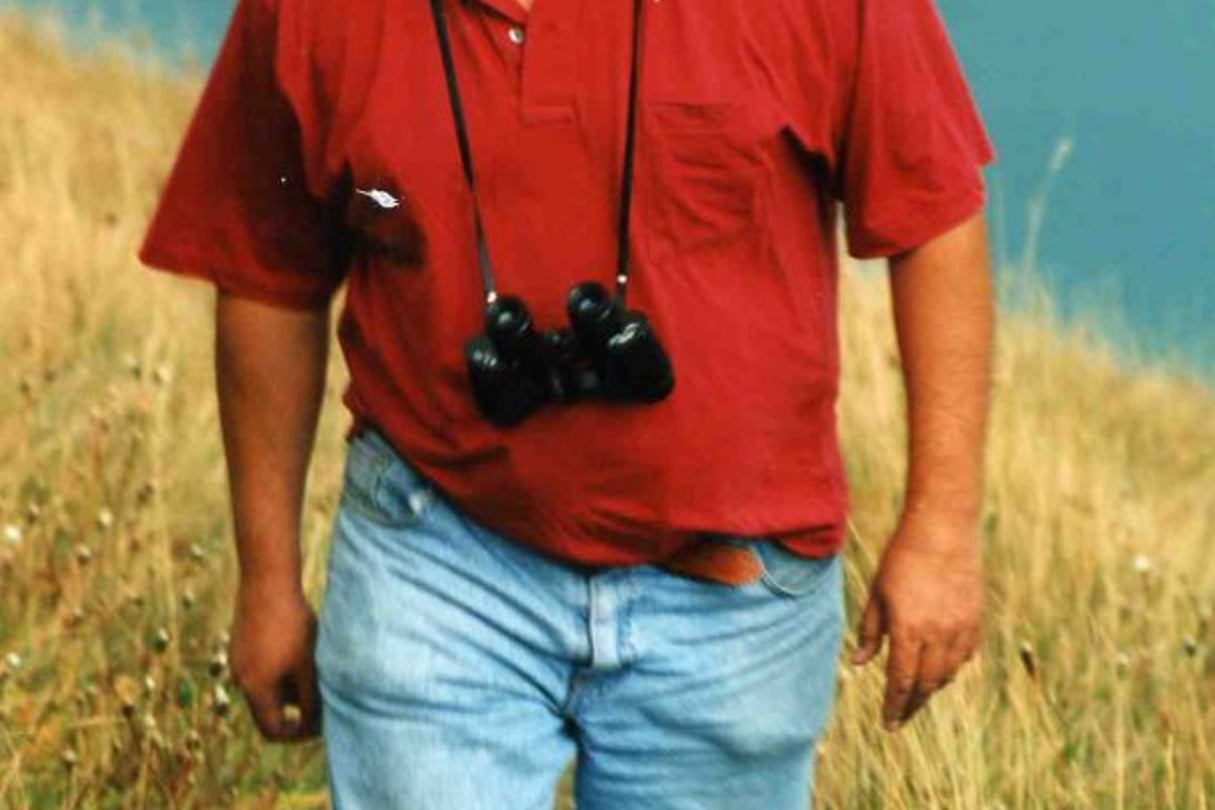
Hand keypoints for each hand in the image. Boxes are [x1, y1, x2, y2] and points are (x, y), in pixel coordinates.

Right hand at [228, 579, 321, 741]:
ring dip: (290, 687)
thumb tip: (316, 722)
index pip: (272, 729)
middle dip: (296, 709)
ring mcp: (238, 660)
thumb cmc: (292, 623)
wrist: (267, 580)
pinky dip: (281, 670)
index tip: (319, 724)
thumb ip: (310, 696)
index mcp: (255, 688)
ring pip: (266, 687)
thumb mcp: (307, 663)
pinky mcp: (241, 643)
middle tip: (323, 698)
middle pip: (269, 710)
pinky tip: (302, 648)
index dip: (297, 733)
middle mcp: (241, 678)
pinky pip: (261, 668)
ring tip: (316, 668)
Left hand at [851, 512, 982, 730]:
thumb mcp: (877, 594)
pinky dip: (951, 668)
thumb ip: (870, 632)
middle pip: (926, 685)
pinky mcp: (976, 620)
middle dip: (912, 705)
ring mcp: (961, 629)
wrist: (943, 530)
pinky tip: (940, 669)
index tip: (887, 723)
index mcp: (909, 630)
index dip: (894, 706)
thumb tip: (859, 664)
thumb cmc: (902, 558)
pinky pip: (965, 656)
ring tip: (917, 694)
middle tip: (900, 718)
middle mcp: (938, 635)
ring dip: (931, 687)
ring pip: (948, 673)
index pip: (901, 681)